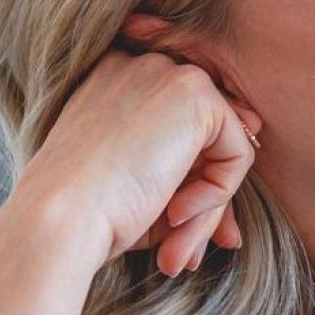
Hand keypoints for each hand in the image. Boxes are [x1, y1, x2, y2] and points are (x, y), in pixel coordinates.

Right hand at [17, 14, 262, 276]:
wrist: (61, 216)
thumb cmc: (93, 212)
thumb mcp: (145, 184)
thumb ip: (195, 163)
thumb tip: (254, 139)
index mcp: (115, 82)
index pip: (180, 126)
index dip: (191, 175)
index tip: (177, 220)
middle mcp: (140, 65)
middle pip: (205, 137)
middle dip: (204, 196)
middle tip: (186, 250)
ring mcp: (167, 73)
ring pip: (223, 148)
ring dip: (208, 207)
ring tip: (176, 249)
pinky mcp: (195, 92)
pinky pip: (238, 154)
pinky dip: (217, 196)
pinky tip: (174, 214)